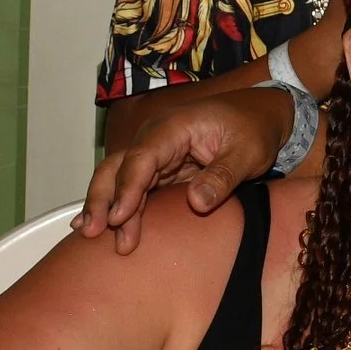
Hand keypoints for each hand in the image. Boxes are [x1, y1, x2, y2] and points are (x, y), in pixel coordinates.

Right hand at [76, 87, 293, 253]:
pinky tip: (100, 225)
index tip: (118, 217)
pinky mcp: (160, 170)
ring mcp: (155, 154)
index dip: (128, 189)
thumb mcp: (247, 152)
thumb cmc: (254, 128)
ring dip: (105, 205)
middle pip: (118, 167)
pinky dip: (116, 204)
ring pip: (119, 178)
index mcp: (174, 127)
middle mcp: (155, 138)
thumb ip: (222, 176)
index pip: (142, 158)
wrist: (261, 115)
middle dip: (103, 199)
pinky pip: (132, 187)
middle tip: (92, 232)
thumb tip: (196, 203)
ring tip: (89, 234)